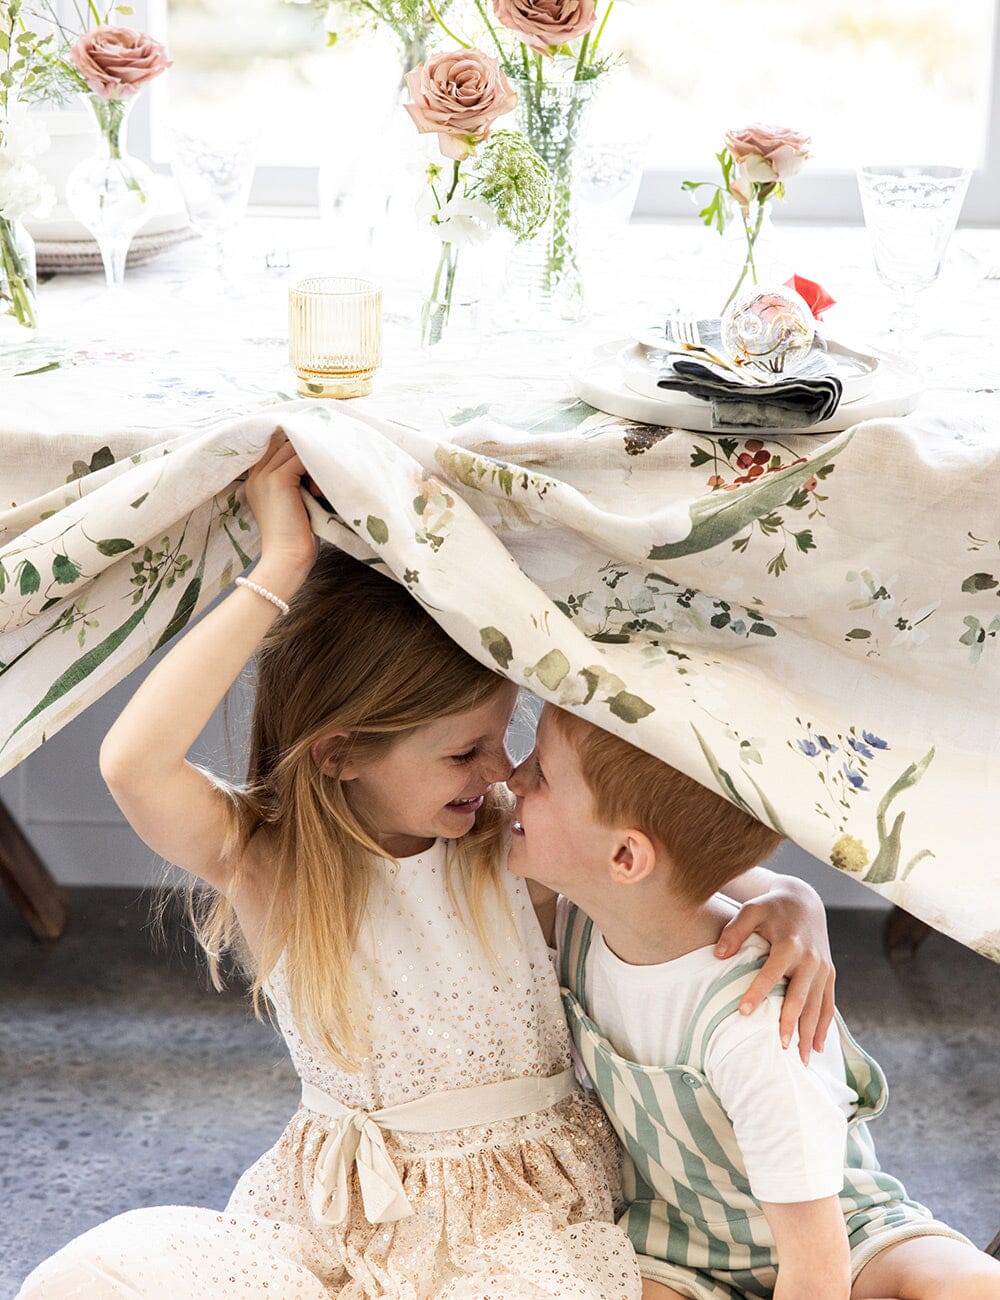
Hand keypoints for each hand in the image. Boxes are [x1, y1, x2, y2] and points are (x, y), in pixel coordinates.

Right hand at [244, 433, 315, 591]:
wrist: (286, 560)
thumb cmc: (295, 538)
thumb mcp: (294, 504)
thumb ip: (297, 483)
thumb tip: (317, 463)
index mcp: (256, 480)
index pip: (276, 448)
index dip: (297, 452)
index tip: (315, 465)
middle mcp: (256, 474)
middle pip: (285, 444)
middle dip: (307, 455)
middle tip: (318, 482)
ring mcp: (265, 475)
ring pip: (294, 448)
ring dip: (313, 461)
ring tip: (319, 489)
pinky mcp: (278, 479)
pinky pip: (302, 457)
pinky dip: (317, 467)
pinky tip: (320, 489)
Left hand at [716, 876, 834, 1062]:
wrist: (804, 902)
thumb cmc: (771, 908)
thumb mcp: (751, 909)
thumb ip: (735, 930)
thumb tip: (718, 954)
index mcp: (790, 944)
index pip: (772, 973)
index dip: (758, 992)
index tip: (743, 1013)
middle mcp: (811, 959)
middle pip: (800, 996)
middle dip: (790, 1022)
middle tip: (778, 1047)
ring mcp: (823, 969)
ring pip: (818, 1006)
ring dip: (810, 1033)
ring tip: (801, 1060)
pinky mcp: (830, 975)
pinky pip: (829, 1005)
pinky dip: (825, 1027)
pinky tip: (818, 1048)